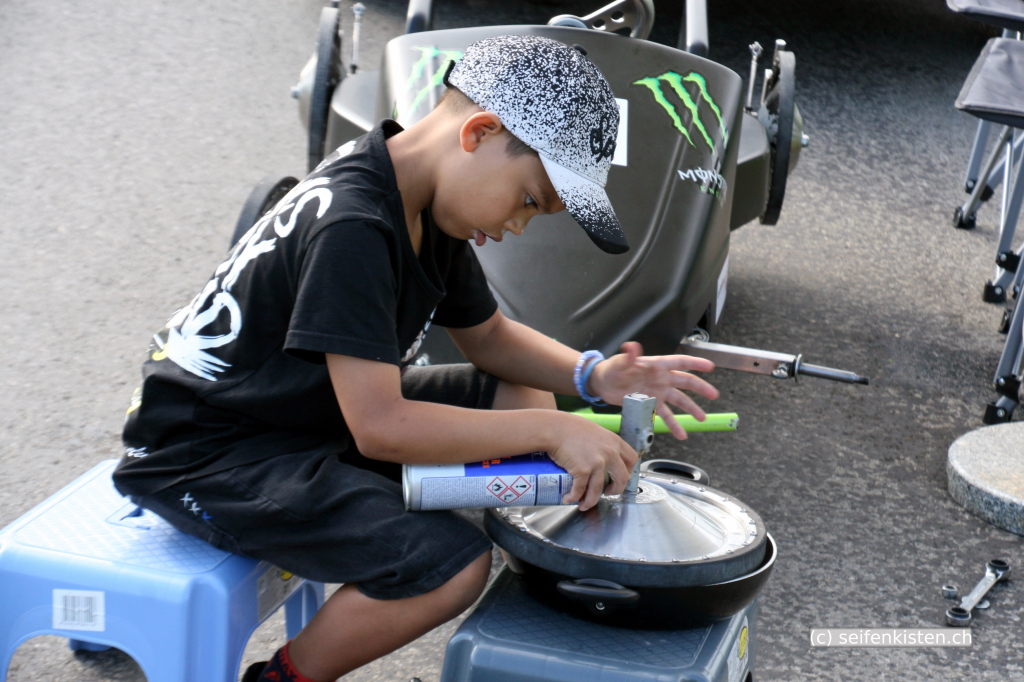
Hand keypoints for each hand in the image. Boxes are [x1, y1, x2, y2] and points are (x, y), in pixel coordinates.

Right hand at [548, 413, 637, 510]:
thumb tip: (600, 455)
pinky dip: (573, 497)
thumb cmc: (569, 427)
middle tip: (607, 493)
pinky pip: (580, 490)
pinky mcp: (582, 470)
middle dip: (615, 490)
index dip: (628, 471)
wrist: (554, 428)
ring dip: (591, 501)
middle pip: (622, 479)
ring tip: (584, 504)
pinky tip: (569, 498)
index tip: (620, 477)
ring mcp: (597, 463)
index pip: (632, 460)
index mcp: (614, 442)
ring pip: (598, 490)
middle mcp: (609, 453)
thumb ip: (602, 443)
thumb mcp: (594, 431)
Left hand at [589, 341, 718, 439]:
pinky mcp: (651, 404)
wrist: (602, 384)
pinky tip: (681, 434)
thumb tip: (632, 347)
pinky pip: (665, 415)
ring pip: (679, 401)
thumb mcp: (619, 363)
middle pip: (685, 382)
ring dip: (691, 409)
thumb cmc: (612, 369)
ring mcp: (658, 392)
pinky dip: (674, 425)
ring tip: (701, 418)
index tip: (710, 366)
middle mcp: (661, 379)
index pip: (679, 362)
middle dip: (700, 388)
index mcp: (656, 365)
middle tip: (713, 395)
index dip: (695, 363)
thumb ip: (628, 357)